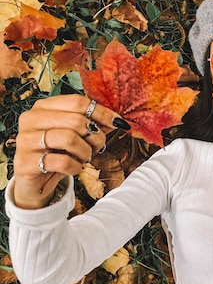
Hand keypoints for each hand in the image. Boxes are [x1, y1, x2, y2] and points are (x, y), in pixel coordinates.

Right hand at [13, 95, 128, 208]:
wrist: (36, 181)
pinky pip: (62, 161)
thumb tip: (116, 120)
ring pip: (69, 139)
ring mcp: (25, 140)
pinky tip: (74, 168)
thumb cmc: (57, 153)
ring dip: (85, 152)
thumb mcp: (75, 135)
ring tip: (84, 158)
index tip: (118, 122)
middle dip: (95, 136)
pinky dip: (75, 167)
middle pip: (76, 120)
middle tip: (98, 147)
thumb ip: (93, 124)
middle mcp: (31, 119)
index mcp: (43, 106)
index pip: (77, 101)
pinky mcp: (25, 162)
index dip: (101, 112)